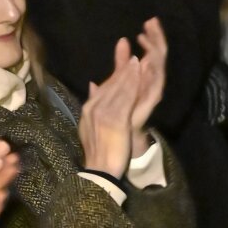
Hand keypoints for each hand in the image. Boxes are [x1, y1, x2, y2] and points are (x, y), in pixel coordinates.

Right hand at [78, 45, 141, 179]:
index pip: (104, 87)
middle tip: (132, 56)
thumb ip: (95, 103)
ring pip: (118, 88)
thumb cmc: (99, 151)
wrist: (99, 171)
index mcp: (89, 108)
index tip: (125, 61)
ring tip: (137, 61)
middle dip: (123, 69)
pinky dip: (132, 84)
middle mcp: (93, 108)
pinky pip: (125, 97)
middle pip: (111, 84)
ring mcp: (103, 113)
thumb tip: (93, 86)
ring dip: (128, 73)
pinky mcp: (114, 120)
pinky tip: (139, 75)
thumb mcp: (92, 125)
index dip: (116, 74)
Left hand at [130, 17, 166, 154]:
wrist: (117, 142)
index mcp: (142, 78)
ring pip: (158, 65)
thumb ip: (120, 66)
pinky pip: (156, 83)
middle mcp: (150, 83)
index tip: (149, 21)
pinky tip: (148, 57)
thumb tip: (122, 42)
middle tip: (153, 21)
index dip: (151, 37)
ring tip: (150, 34)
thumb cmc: (117, 115)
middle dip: (157, 38)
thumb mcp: (115, 84)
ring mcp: (151, 91)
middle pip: (157, 56)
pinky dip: (153, 70)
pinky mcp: (151, 101)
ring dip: (156, 49)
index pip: (151, 53)